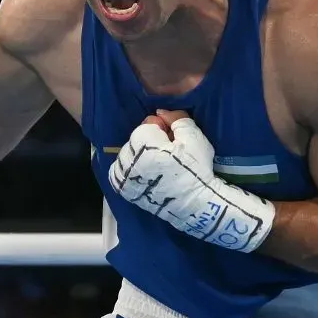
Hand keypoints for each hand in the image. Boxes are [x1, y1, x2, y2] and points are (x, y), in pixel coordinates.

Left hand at [107, 111, 275, 252]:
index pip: (147, 124)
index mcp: (145, 144)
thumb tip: (160, 112)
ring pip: (126, 154)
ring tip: (157, 164)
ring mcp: (125, 176)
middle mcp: (130, 159)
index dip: (163, 129)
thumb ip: (176, 118)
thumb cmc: (197, 168)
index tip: (174, 139)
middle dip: (149, 141)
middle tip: (168, 152)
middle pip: (136, 139)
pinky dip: (129, 169)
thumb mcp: (193, 137)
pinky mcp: (125, 190)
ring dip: (138, 155)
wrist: (198, 205)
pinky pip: (120, 172)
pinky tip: (145, 173)